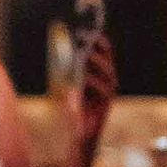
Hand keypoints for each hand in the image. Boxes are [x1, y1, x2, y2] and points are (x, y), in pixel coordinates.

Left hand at [76, 32, 116, 150]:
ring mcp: (107, 94)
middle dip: (99, 48)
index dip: (99, 41)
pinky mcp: (105, 106)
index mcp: (98, 75)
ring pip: (109, 74)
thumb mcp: (65, 86)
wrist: (77, 136)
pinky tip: (84, 77)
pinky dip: (94, 82)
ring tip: (86, 54)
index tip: (89, 30)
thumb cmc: (71, 109)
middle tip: (87, 38)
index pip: (103, 54)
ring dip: (97, 62)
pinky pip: (104, 91)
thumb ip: (65, 71)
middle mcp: (106, 83)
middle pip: (108, 60)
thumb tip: (57, 51)